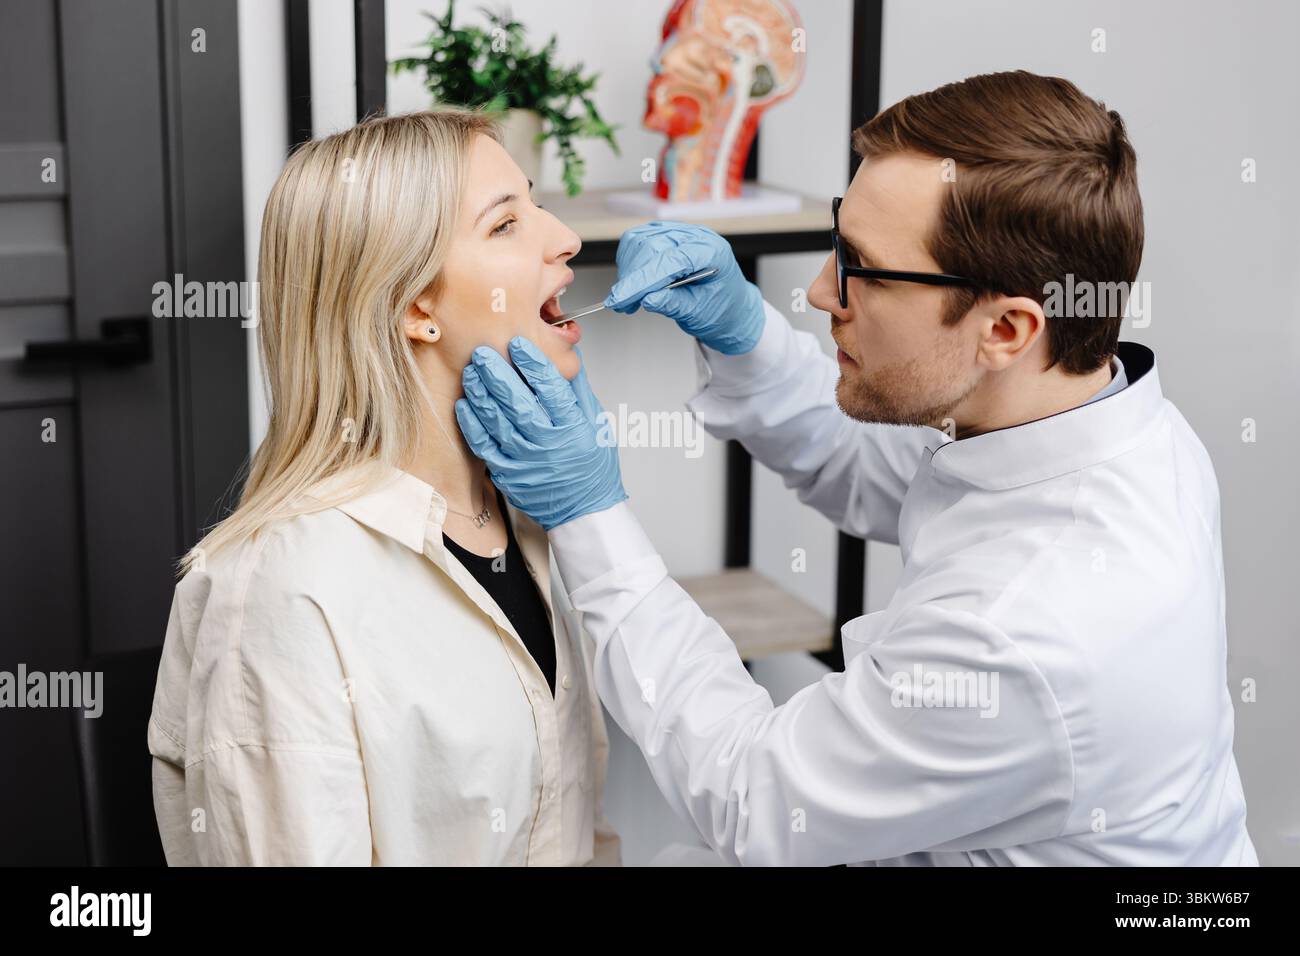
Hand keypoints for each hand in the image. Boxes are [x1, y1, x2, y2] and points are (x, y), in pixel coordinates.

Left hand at [454, 337, 627, 530]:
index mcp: (574, 429)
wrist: (585, 511)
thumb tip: (569, 356)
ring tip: (471, 373)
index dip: (533, 364)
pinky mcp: (509, 475)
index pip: (552, 389)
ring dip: (481, 395)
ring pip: (498, 423)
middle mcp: (549, 445)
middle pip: (519, 404)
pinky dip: (473, 425)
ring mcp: (527, 462)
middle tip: (482, 353)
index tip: (518, 344)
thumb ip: (579, 390)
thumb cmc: (592, 467)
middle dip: (498, 375)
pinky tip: (465, 406)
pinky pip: (486, 447)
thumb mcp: (597, 424)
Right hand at [603, 221, 764, 354]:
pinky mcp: (667, 235)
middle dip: (632, 278)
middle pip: (651, 246)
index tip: (620, 298)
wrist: (730, 307)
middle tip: (624, 305)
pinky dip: (631, 262)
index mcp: (712, 252)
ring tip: (631, 298)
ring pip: (640, 241)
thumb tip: (647, 299)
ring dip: (629, 270)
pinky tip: (635, 283)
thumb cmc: (721, 309)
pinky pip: (639, 240)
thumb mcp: (699, 313)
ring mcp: (681, 233)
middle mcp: (696, 236)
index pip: (670, 259)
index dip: (641, 279)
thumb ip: (673, 304)